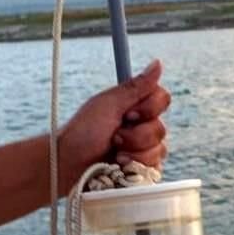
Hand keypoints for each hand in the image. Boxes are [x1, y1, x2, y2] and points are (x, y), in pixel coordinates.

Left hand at [58, 59, 169, 194]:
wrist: (70, 164)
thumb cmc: (83, 132)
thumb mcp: (109, 104)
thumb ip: (136, 86)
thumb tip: (158, 63)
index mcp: (135, 106)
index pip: (162, 99)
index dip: (149, 108)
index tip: (128, 113)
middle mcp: (142, 126)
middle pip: (161, 128)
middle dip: (136, 135)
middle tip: (114, 137)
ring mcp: (143, 150)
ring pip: (159, 149)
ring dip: (134, 152)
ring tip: (115, 154)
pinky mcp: (142, 171)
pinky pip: (154, 168)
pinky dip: (136, 166)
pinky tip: (120, 166)